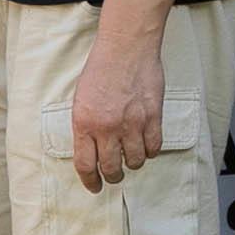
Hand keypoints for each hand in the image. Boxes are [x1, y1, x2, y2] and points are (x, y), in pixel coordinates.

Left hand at [69, 29, 168, 193]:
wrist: (126, 47)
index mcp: (84, 124)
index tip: (94, 186)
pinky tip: (146, 145)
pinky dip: (150, 150)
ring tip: (132, 157)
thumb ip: (85, 128)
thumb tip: (92, 151)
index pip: (86, 165)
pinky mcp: (153, 116)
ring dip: (133, 163)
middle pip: (111, 168)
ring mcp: (132, 123)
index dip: (90, 181)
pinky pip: (154, 146)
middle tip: (114, 175)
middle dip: (112, 176)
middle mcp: (107, 127)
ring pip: (135, 161)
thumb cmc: (102, 69)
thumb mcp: (81, 100)